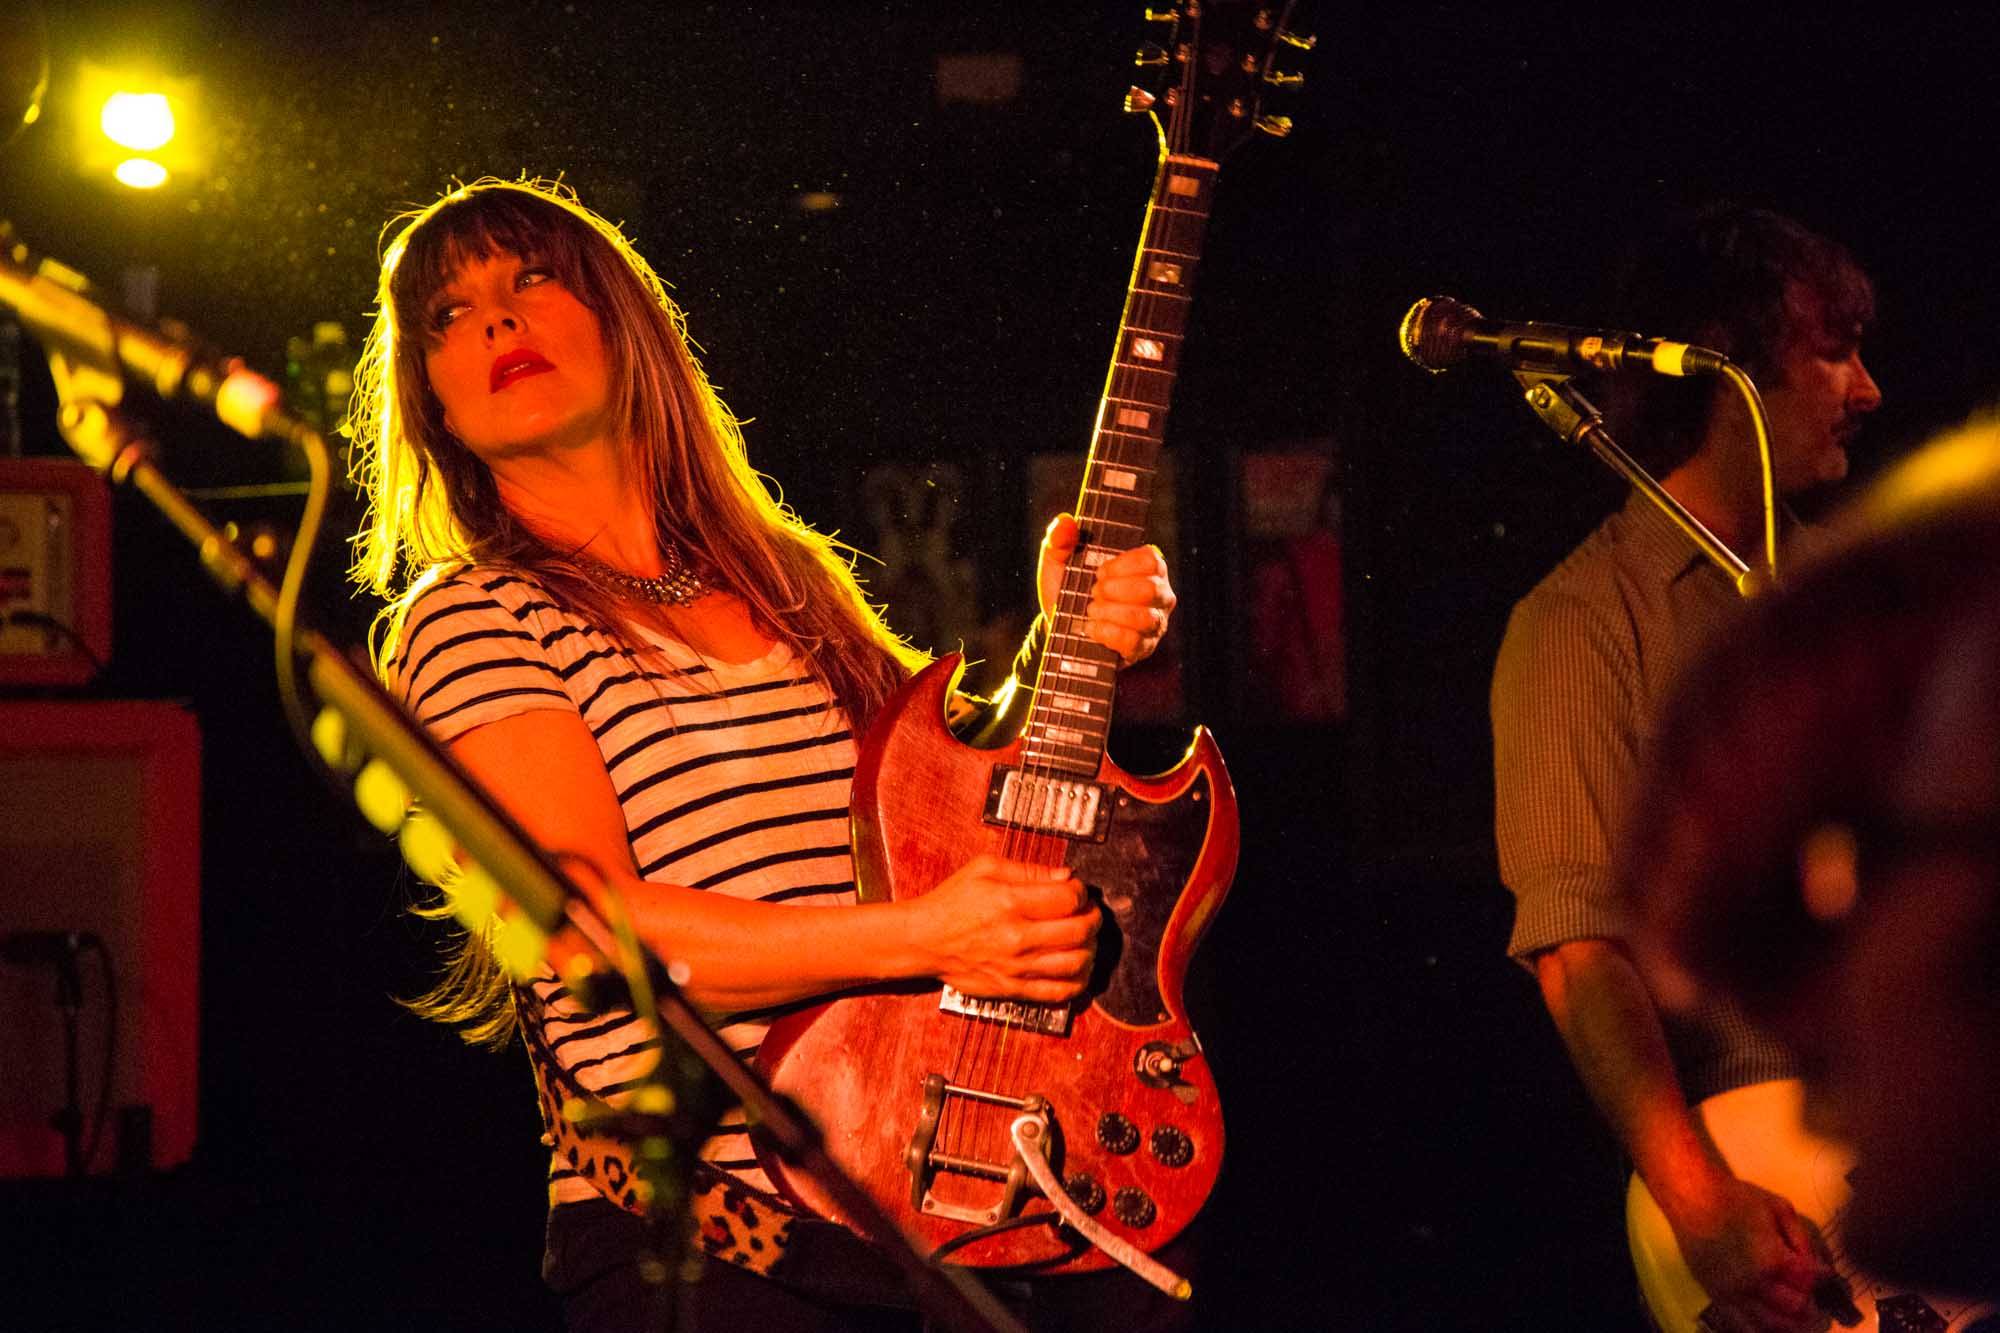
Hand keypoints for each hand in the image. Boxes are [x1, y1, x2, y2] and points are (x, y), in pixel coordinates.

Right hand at [910, 854, 1098, 1001]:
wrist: (924, 940)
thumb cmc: (952, 901)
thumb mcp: (985, 868)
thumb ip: (1029, 870)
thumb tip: (1066, 876)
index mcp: (1010, 902)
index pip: (1068, 898)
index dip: (1082, 892)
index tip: (1077, 891)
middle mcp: (1016, 937)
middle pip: (1080, 931)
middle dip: (1093, 918)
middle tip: (1089, 913)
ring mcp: (1016, 967)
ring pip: (1076, 963)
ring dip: (1091, 949)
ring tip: (1086, 939)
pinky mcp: (1012, 989)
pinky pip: (1058, 992)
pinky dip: (1078, 981)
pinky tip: (1077, 967)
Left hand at [1037, 513, 1176, 664]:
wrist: (1059, 629)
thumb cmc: (1068, 589)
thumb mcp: (1058, 561)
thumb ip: (1059, 538)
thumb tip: (1065, 523)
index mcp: (1146, 567)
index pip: (1152, 560)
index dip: (1123, 566)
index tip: (1099, 571)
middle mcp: (1159, 594)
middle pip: (1152, 589)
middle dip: (1115, 591)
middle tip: (1094, 592)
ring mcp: (1154, 624)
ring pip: (1145, 618)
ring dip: (1111, 613)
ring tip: (1091, 611)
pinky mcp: (1143, 649)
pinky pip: (1134, 643)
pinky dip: (1109, 634)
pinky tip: (1092, 629)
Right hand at [1670, 1176, 1831, 1332]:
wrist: (1692, 1197)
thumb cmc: (1736, 1197)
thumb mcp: (1779, 1207)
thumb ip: (1803, 1240)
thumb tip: (1818, 1268)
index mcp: (1770, 1258)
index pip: (1809, 1281)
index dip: (1823, 1279)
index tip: (1827, 1274)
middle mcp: (1752, 1282)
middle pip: (1796, 1309)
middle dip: (1813, 1306)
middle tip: (1820, 1302)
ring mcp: (1732, 1293)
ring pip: (1771, 1325)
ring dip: (1793, 1324)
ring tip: (1802, 1318)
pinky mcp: (1716, 1296)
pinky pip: (1742, 1325)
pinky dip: (1763, 1329)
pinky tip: (1774, 1324)